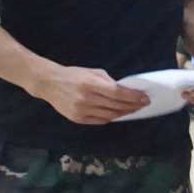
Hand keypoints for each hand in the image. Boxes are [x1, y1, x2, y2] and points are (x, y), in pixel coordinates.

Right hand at [32, 64, 149, 124]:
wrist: (48, 83)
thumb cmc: (73, 75)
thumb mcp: (93, 72)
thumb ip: (109, 82)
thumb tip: (127, 91)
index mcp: (91, 84)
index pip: (119, 94)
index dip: (134, 97)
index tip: (145, 98)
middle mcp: (87, 99)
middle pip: (117, 106)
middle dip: (133, 106)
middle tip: (143, 104)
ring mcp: (82, 110)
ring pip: (111, 115)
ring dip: (125, 113)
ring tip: (133, 109)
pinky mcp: (77, 119)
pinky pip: (100, 120)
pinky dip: (111, 117)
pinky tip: (118, 113)